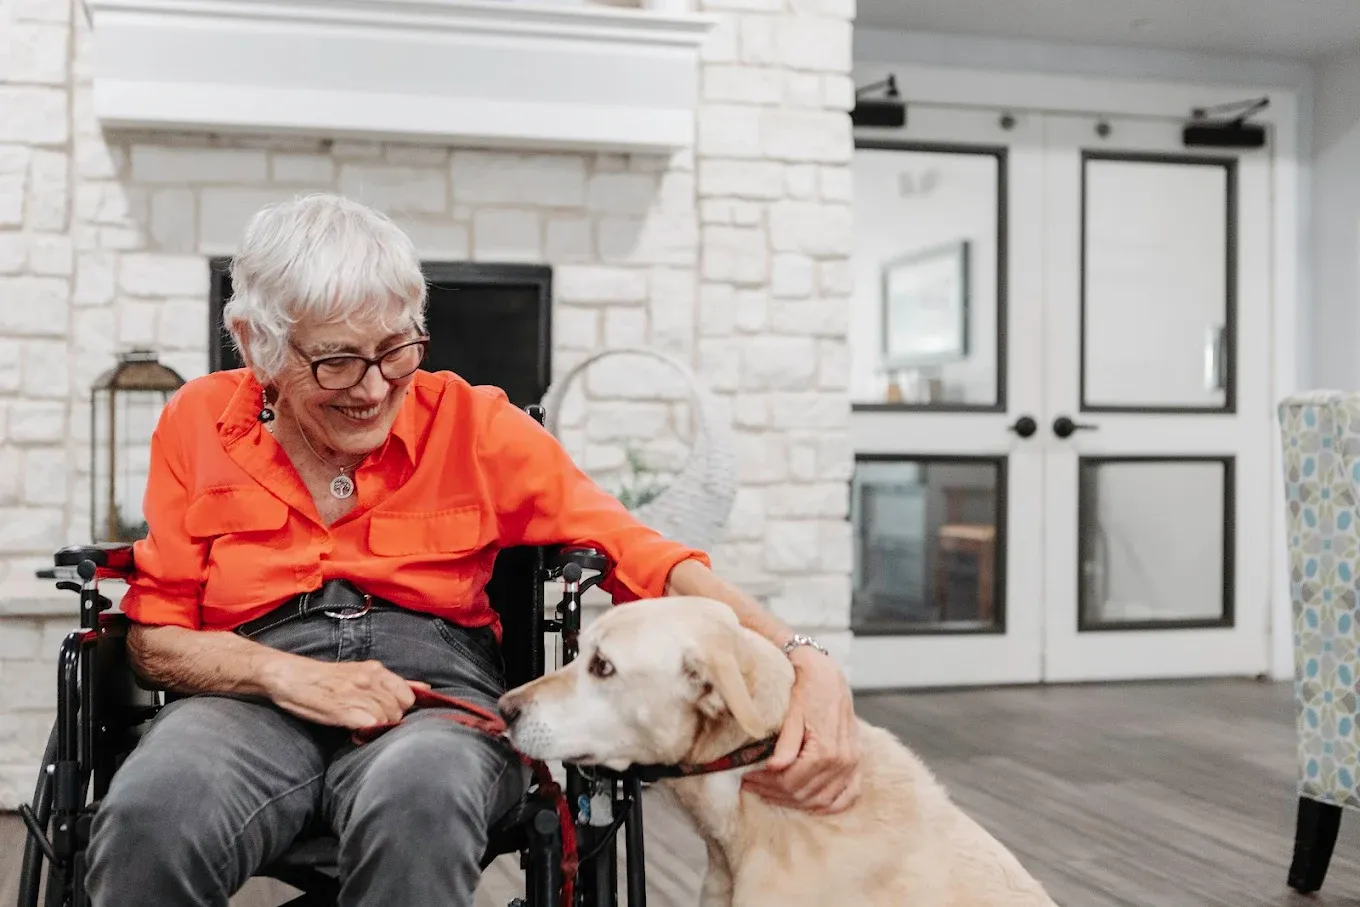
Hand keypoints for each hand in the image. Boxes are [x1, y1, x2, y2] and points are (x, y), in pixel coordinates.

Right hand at [259, 654, 428, 729]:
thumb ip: (392, 682)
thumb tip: (424, 688)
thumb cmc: (326, 678)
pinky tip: (354, 731)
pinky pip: (369, 725)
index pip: (408, 694)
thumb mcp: (362, 673)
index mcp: (376, 670)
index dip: (402, 708)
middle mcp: (370, 679)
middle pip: (399, 709)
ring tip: (360, 726)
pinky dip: (366, 732)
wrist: (290, 676)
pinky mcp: (342, 709)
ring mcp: (356, 694)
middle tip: (371, 722)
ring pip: (386, 718)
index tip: (389, 713)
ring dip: (377, 727)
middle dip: (390, 720)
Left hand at [741, 648, 860, 813]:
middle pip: (803, 793)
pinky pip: (846, 796)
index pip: (791, 782)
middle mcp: (843, 760)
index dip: (766, 784)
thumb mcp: (793, 710)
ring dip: (793, 801)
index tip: (747, 778)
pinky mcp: (856, 763)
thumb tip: (775, 768)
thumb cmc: (807, 685)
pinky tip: (806, 802)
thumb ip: (786, 742)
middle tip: (751, 784)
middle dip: (773, 792)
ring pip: (821, 800)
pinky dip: (826, 804)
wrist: (827, 672)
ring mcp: (852, 764)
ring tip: (769, 792)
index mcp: (826, 749)